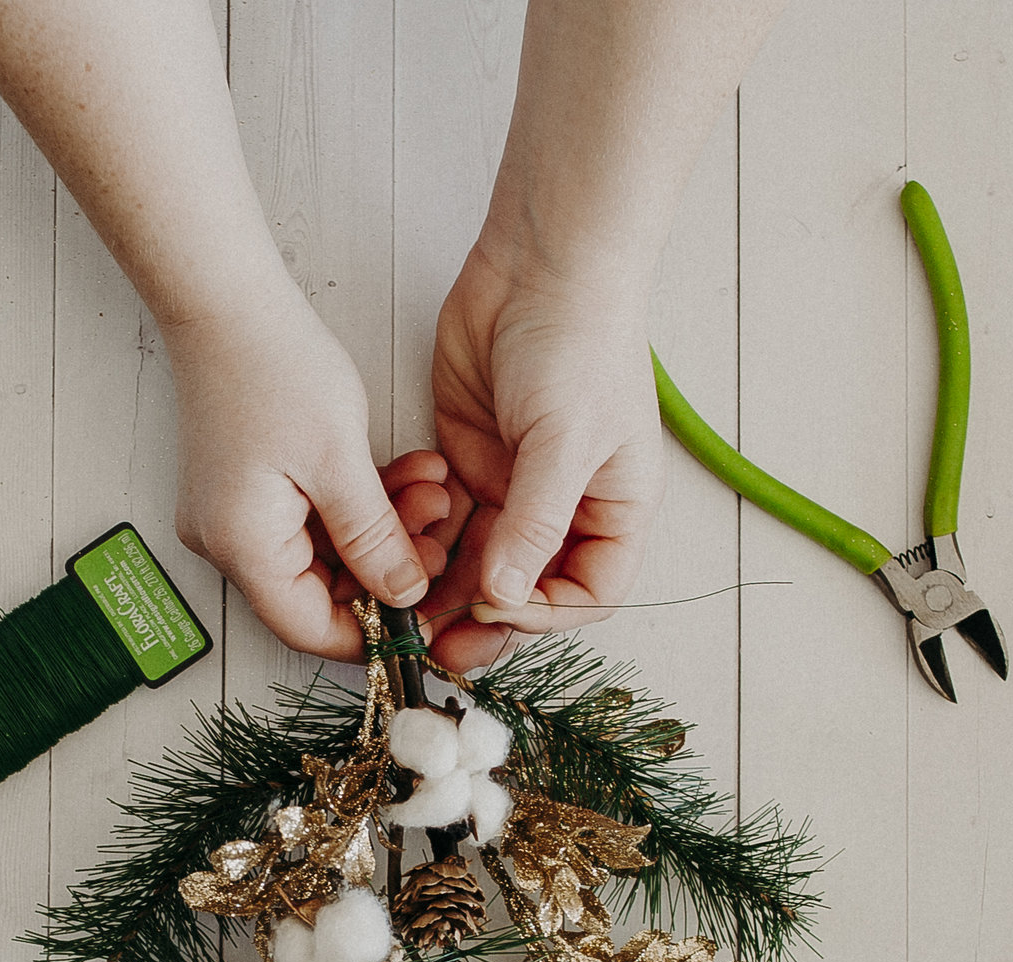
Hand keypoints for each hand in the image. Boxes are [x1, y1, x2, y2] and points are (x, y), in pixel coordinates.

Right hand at [167, 295, 437, 660]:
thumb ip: (374, 539)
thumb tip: (404, 596)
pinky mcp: (251, 491)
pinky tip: (405, 476)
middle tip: (440, 534)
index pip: (310, 628)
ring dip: (383, 529)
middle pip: (320, 591)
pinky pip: (313, 520)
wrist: (228, 303)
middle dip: (388, 567)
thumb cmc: (272, 367)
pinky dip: (360, 506)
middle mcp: (228, 542)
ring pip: (325, 553)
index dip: (372, 633)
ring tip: (432, 492)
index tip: (425, 622)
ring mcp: (236, 516)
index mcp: (243, 546)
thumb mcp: (340, 461)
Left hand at [423, 241, 663, 671]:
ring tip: (406, 612)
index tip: (495, 614)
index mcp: (614, 510)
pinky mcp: (467, 460)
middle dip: (484, 620)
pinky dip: (421, 540)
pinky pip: (442, 520)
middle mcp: (565, 507)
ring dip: (444, 589)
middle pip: (525, 588)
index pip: (586, 593)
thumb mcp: (565, 441)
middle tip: (437, 648)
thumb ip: (534, 523)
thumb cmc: (581, 341)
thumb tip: (504, 595)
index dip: (542, 614)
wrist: (538, 263)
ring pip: (477, 562)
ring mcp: (513, 485)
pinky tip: (398, 553)